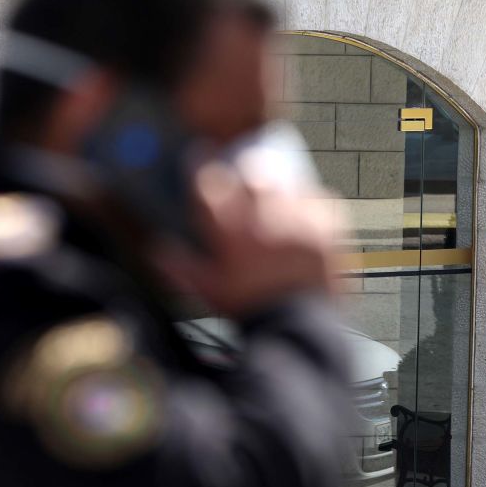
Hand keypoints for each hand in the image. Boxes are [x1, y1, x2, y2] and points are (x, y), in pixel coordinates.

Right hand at [159, 160, 342, 316]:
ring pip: (286, 184)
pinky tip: (304, 213)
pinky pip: (322, 199)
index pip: (208, 186)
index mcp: (231, 234)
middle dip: (244, 174)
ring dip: (277, 188)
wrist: (299, 329)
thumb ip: (182, 269)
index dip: (200, 167)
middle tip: (242, 182)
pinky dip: (312, 202)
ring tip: (273, 200)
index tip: (198, 157)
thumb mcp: (208, 294)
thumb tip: (157, 249)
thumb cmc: (250, 312)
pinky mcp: (328, 230)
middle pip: (251, 177)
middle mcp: (265, 220)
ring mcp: (300, 222)